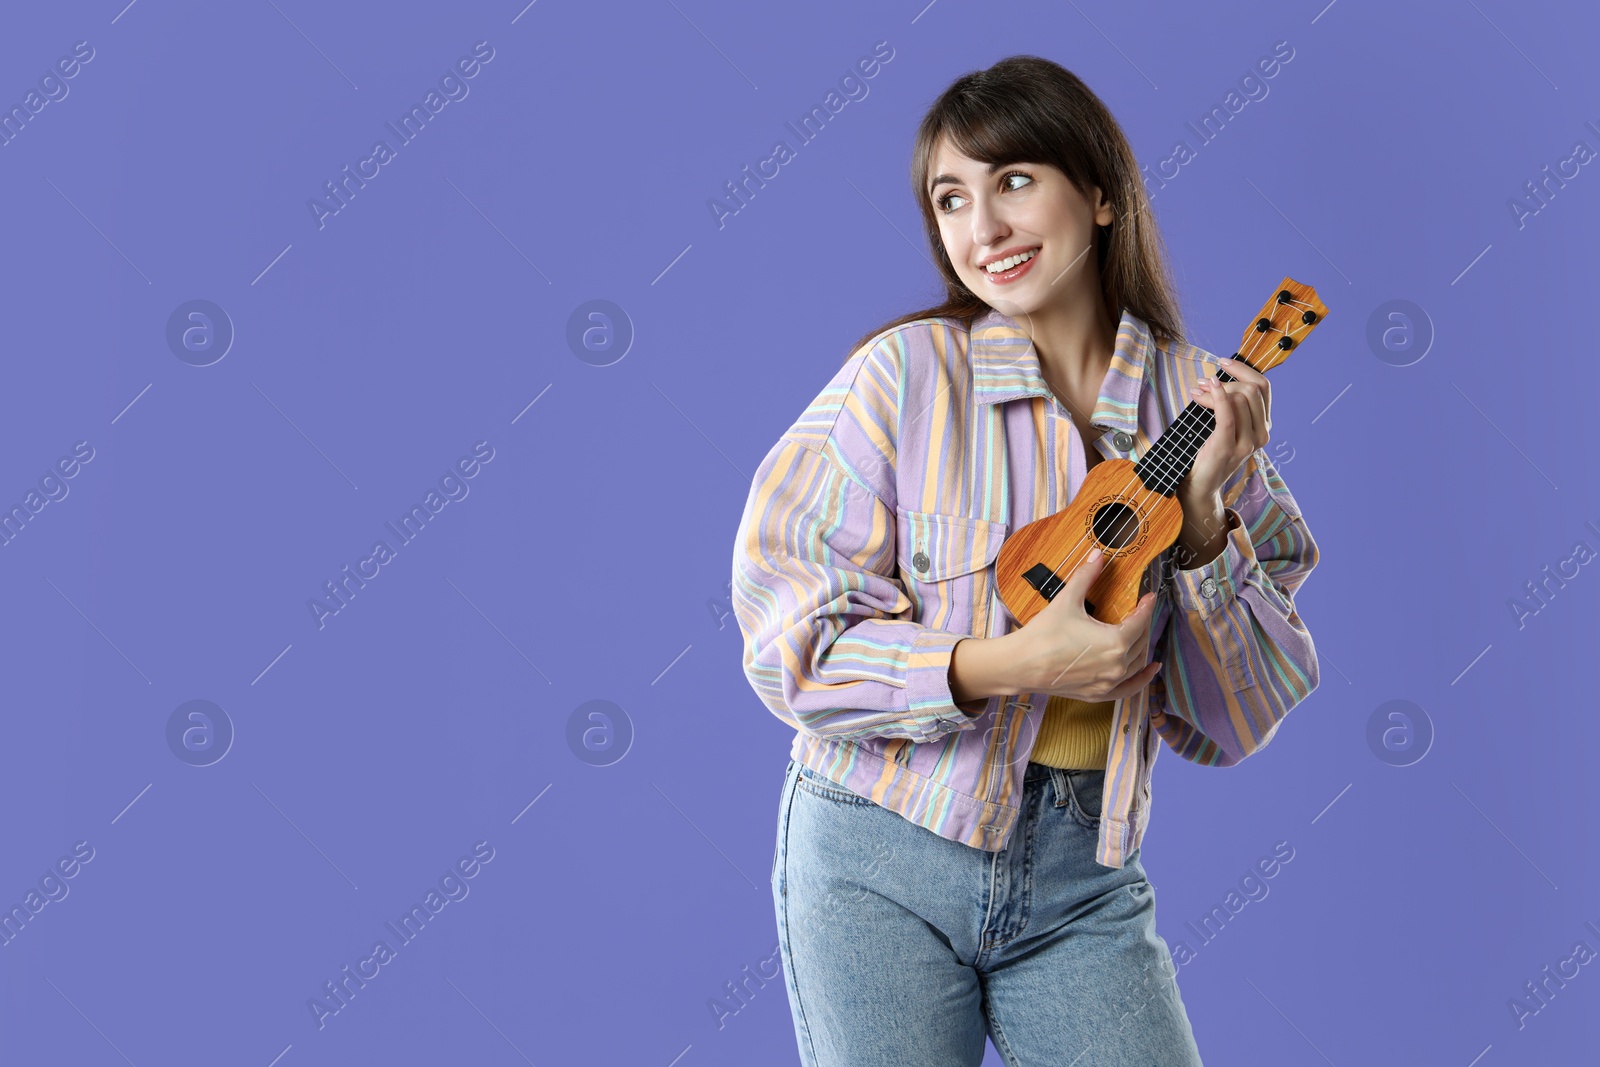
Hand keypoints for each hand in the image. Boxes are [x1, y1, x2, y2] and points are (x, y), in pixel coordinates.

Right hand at [1011, 547, 1162, 701]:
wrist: (1021, 665)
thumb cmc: (1043, 634)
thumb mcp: (1067, 600)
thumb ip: (1086, 576)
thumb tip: (1098, 555)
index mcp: (1115, 642)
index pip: (1140, 621)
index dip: (1147, 606)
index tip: (1150, 596)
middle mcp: (1117, 665)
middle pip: (1141, 641)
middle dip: (1142, 624)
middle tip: (1139, 611)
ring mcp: (1108, 682)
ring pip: (1137, 663)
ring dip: (1142, 647)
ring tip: (1142, 634)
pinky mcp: (1097, 693)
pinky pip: (1128, 688)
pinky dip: (1142, 679)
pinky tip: (1151, 670)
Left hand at [1182, 356, 1270, 502]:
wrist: (1200, 486)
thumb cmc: (1209, 452)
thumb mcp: (1227, 426)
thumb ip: (1232, 406)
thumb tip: (1220, 377)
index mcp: (1264, 427)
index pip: (1264, 388)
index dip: (1245, 370)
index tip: (1224, 361)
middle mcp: (1261, 435)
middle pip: (1252, 390)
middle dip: (1227, 379)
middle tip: (1201, 382)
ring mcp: (1247, 442)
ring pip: (1239, 398)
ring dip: (1213, 390)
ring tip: (1195, 392)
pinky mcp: (1229, 446)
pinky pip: (1228, 414)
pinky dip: (1218, 397)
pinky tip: (1206, 389)